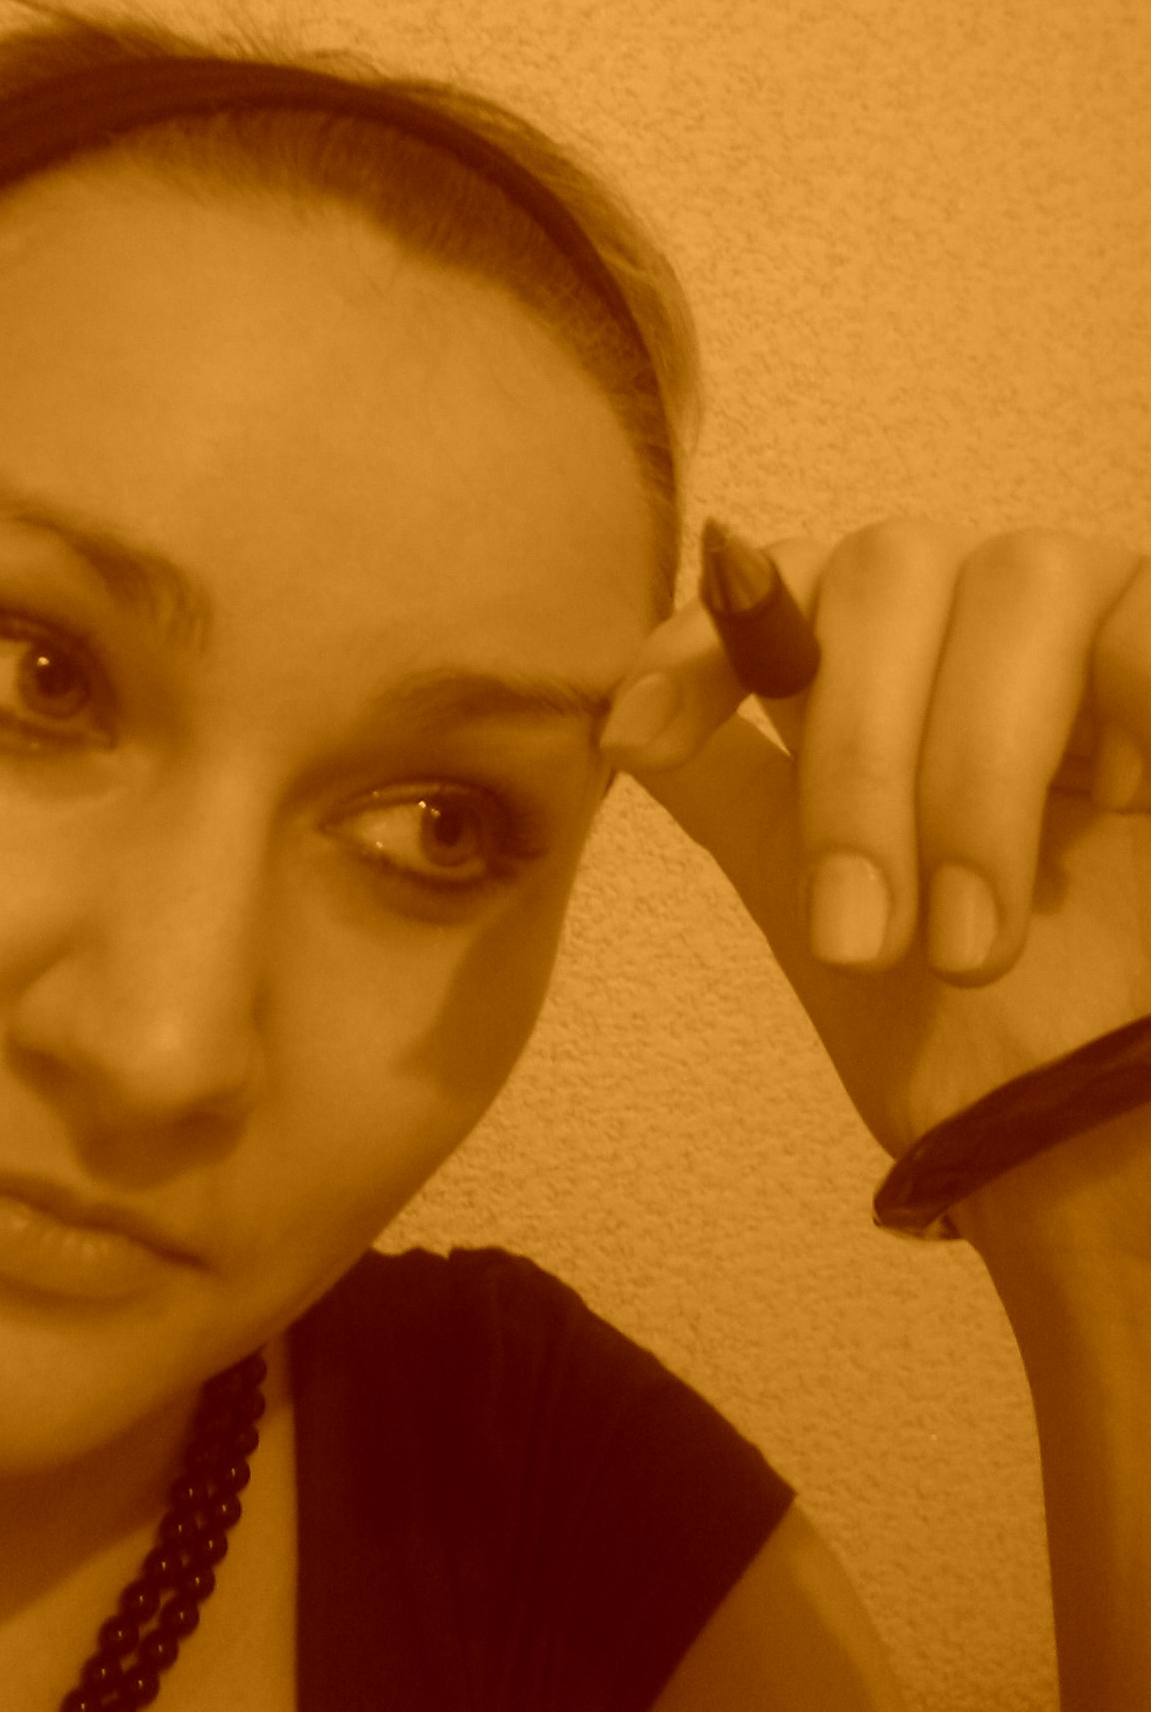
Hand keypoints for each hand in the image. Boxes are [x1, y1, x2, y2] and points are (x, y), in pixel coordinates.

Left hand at [600, 521, 1150, 1163]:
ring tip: (973, 945)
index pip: (776, 586)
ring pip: (1012, 585)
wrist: (1109, 1138)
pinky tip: (1124, 808)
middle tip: (860, 939)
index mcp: (887, 661)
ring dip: (975, 776)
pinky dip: (1127, 703)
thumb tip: (614, 716)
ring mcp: (1102, 616)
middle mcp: (984, 612)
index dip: (699, 645)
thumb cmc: (979, 1036)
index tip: (635, 738)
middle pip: (882, 573)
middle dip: (855, 761)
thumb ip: (729, 790)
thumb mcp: (819, 908)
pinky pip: (1149, 616)